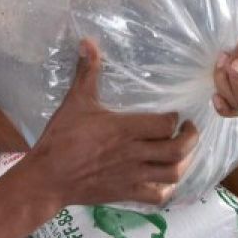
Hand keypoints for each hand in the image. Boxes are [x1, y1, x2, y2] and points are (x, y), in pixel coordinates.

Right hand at [26, 39, 198, 206]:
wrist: (47, 178)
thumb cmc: (61, 138)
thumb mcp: (75, 102)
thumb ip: (87, 72)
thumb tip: (88, 41)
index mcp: (125, 129)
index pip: (166, 125)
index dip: (175, 119)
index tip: (175, 113)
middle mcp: (134, 154)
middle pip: (177, 150)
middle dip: (190, 139)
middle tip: (188, 130)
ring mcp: (132, 176)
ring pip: (172, 174)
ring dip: (183, 163)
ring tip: (182, 152)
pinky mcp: (126, 194)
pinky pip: (157, 196)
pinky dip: (167, 189)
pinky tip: (165, 180)